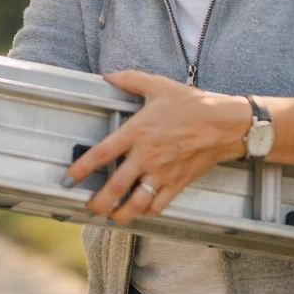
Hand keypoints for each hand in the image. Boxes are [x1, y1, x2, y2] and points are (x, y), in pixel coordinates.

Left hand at [63, 70, 250, 224]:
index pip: (102, 154)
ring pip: (136, 203)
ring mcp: (163, 173)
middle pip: (115, 187)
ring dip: (120, 214)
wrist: (225, 124)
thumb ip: (129, 80)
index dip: (82, 169)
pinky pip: (159, 205)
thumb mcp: (158, 86)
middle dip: (98, 202)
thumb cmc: (192, 104)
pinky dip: (147, 212)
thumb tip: (107, 75)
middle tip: (87, 208)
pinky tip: (139, 211)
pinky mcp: (178, 183)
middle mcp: (147, 156)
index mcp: (137, 132)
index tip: (68, 179)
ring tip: (110, 217)